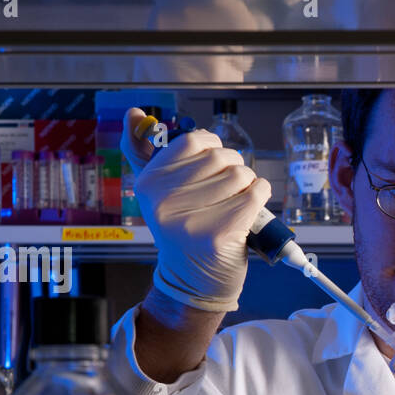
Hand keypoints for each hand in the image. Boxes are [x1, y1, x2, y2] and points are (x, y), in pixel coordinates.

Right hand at [120, 107, 270, 313]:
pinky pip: (255, 195)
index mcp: (148, 183)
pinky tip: (251, 210)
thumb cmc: (184, 231)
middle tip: (228, 193)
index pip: (193, 141)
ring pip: (240, 175)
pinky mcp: (218, 234)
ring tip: (237, 203)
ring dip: (249, 185)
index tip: (213, 167)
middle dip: (234, 169)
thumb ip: (145, 154)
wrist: (194, 282)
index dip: (213, 148)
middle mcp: (163, 200)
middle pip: (221, 157)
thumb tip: (132, 112)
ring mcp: (189, 219)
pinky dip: (261, 197)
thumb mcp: (160, 193)